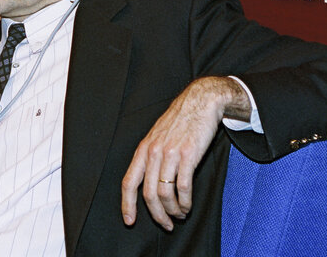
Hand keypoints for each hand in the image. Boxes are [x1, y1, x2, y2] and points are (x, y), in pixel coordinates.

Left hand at [121, 76, 248, 230]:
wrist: (199, 102)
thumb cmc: (179, 121)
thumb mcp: (157, 137)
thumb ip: (151, 157)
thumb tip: (148, 184)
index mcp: (143, 149)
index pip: (128, 182)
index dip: (127, 204)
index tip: (129, 220)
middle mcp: (153, 152)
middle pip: (148, 193)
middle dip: (157, 214)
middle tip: (166, 224)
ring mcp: (170, 153)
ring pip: (164, 193)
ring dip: (172, 210)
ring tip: (179, 215)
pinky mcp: (187, 154)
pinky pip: (183, 186)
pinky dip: (185, 201)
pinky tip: (187, 205)